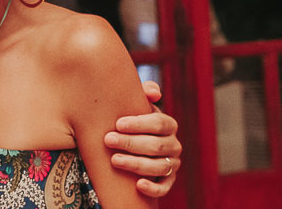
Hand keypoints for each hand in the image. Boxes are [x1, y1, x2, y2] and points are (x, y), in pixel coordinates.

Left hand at [104, 83, 181, 197]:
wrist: (127, 141)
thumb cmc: (127, 119)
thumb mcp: (133, 103)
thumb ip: (142, 93)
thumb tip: (154, 92)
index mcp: (167, 124)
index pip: (159, 123)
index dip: (139, 124)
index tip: (118, 124)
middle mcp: (173, 144)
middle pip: (157, 145)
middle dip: (131, 143)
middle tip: (108, 140)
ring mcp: (172, 163)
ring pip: (159, 166)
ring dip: (136, 164)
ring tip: (114, 160)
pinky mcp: (167, 180)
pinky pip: (164, 187)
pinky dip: (153, 188)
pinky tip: (138, 185)